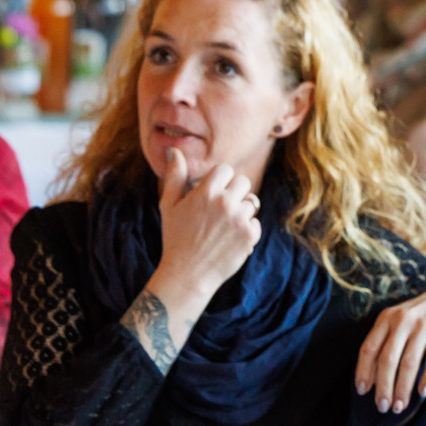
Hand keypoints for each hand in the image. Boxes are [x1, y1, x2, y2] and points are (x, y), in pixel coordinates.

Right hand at [155, 149, 260, 298]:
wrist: (187, 275)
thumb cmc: (175, 238)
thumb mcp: (169, 206)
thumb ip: (175, 176)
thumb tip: (175, 150)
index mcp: (205, 192)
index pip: (226, 170)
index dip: (220, 181)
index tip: (212, 194)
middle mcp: (224, 203)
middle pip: (243, 182)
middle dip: (234, 193)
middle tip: (220, 211)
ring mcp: (239, 219)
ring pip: (251, 202)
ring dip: (240, 213)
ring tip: (222, 228)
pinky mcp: (250, 235)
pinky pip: (256, 222)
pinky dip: (246, 231)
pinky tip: (229, 240)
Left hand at [354, 282, 425, 414]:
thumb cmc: (425, 316)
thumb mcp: (402, 321)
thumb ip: (387, 342)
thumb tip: (371, 377)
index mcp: (388, 317)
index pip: (369, 347)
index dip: (363, 371)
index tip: (362, 391)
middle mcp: (404, 319)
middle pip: (388, 359)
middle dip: (383, 387)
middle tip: (383, 407)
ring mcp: (425, 324)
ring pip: (409, 362)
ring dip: (403, 389)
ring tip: (400, 407)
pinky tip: (424, 392)